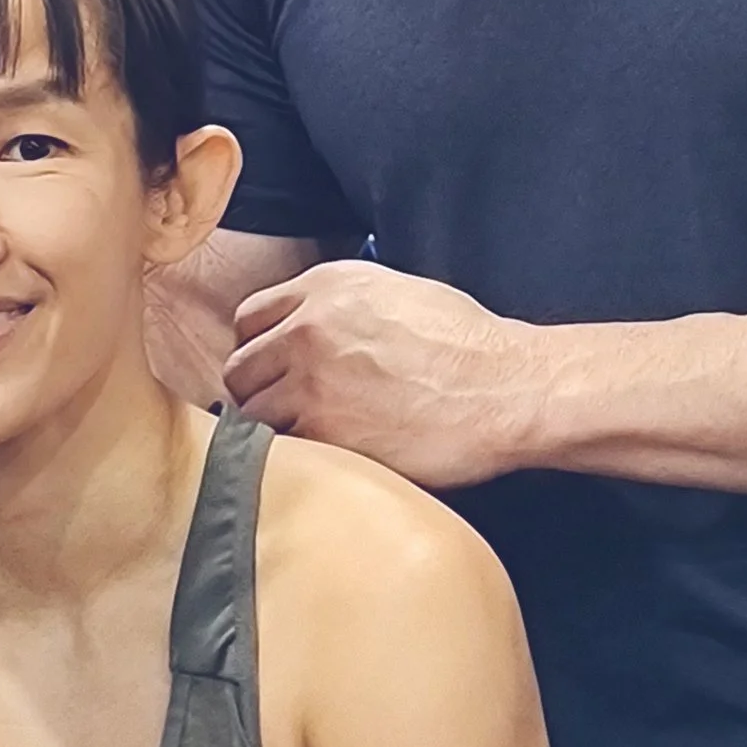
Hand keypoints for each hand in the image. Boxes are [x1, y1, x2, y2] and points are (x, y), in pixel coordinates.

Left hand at [221, 262, 543, 488]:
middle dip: (257, 392)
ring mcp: (312, 381)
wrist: (506, 389)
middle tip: (286, 412)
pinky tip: (326, 457)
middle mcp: (308, 327)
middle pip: (240, 369)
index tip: (274, 371)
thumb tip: (308, 327)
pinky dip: (296, 459)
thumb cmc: (466, 345)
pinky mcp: (326, 432)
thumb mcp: (396, 293)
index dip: (259, 349)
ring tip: (310, 439)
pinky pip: (282, 451)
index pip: (248, 319)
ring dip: (274, 430)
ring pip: (253, 416)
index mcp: (325, 287)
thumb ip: (338, 305)